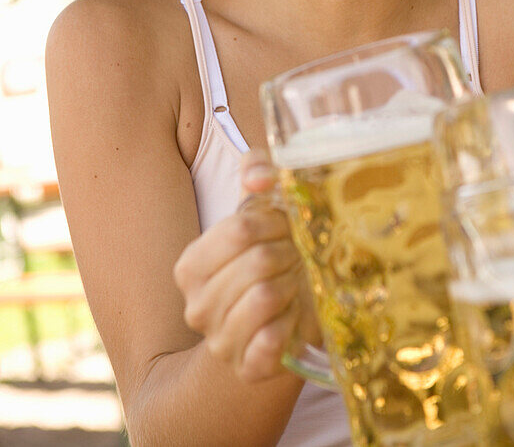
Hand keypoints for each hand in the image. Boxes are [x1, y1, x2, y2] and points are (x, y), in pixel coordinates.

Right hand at [173, 149, 319, 379]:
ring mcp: (220, 342)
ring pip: (266, 297)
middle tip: (296, 256)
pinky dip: (292, 323)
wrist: (280, 318)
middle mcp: (196, 308)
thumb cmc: (271, 255)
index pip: (241, 229)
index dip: (275, 221)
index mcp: (190, 267)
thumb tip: (257, 177)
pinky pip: (273, 341)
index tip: (286, 225)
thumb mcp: (263, 208)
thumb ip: (258, 171)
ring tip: (294, 282)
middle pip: (258, 262)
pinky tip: (293, 315)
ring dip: (293, 284)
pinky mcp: (248, 369)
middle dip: (289, 253)